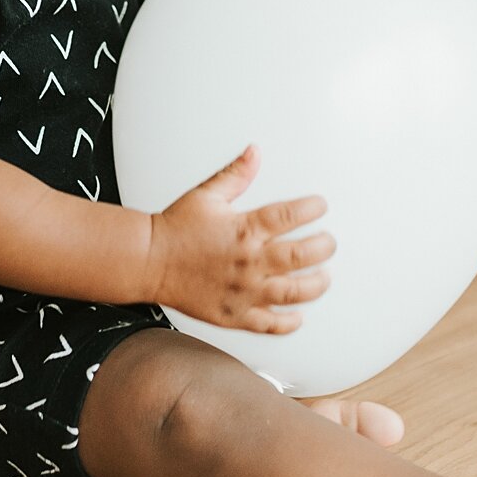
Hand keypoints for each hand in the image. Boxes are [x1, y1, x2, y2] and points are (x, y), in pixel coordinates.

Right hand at [146, 146, 332, 332]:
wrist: (148, 261)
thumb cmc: (175, 229)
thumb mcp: (206, 195)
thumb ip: (235, 174)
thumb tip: (254, 152)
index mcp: (244, 229)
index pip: (291, 216)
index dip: (312, 208)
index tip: (320, 206)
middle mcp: (249, 261)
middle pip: (302, 255)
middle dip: (324, 247)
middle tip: (329, 242)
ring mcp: (244, 291)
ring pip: (294, 292)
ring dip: (316, 285)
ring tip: (324, 277)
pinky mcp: (234, 314)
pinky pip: (269, 324)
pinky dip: (288, 323)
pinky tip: (297, 316)